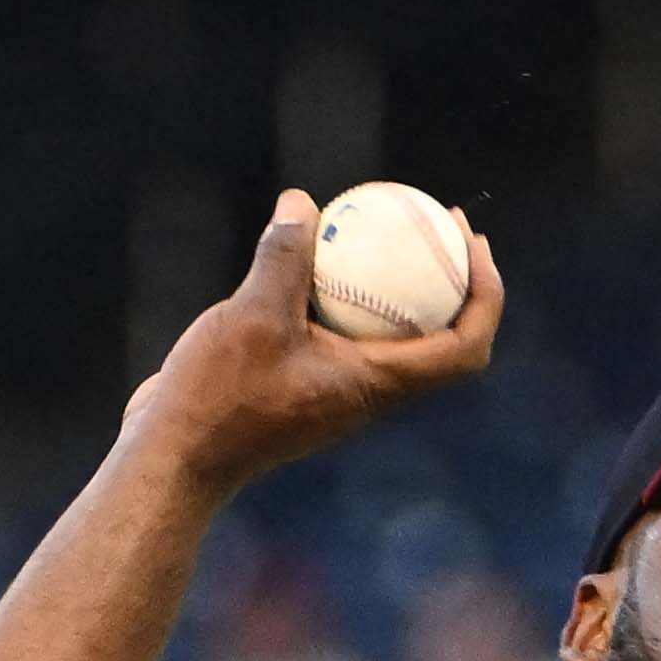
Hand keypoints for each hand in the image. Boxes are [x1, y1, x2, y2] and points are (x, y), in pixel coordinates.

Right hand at [125, 190, 505, 498]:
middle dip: (454, 278)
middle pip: (441, 336)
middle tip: (439, 220)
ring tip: (382, 225)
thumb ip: (284, 258)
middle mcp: (368, 390)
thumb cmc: (219, 398)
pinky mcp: (303, 383)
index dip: (486, 294)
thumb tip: (302, 202)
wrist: (175, 458)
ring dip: (398, 282)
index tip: (471, 242)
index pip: (465, 347)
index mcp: (378, 383)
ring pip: (388, 332)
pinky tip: (310, 249)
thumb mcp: (253, 316)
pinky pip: (340, 329)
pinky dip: (343, 290)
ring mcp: (337, 389)